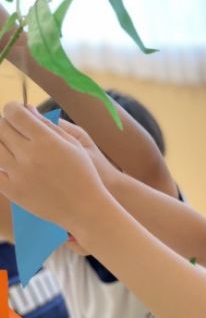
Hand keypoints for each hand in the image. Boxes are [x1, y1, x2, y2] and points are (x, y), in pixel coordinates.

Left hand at [0, 102, 111, 233]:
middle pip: (0, 127)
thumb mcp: (75, 145)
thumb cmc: (84, 175)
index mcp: (46, 141)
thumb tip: (27, 109)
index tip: (18, 114)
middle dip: (7, 125)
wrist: (85, 209)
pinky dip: (1, 165)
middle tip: (17, 132)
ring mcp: (18, 174)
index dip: (13, 109)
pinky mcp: (13, 190)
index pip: (14, 113)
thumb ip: (49, 125)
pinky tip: (11, 165)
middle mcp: (29, 155)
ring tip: (14, 149)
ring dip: (2, 144)